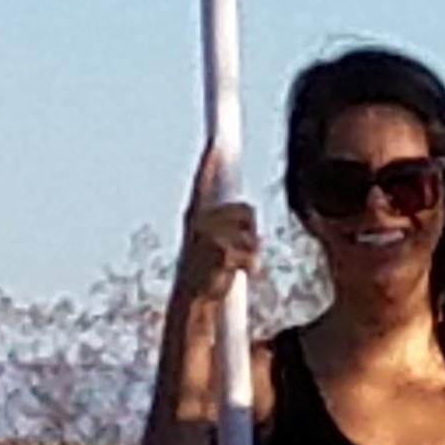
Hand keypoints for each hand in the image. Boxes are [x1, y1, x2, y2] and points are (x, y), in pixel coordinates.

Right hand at [173, 148, 258, 311]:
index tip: (215, 143)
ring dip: (251, 251)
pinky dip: (251, 265)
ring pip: (252, 233)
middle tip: (234, 252)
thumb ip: (227, 222)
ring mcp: (208, 237)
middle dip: (250, 230)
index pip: (202, 183)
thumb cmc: (207, 269)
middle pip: (246, 211)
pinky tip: (235, 275)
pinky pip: (252, 253)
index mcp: (196, 216)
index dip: (208, 163)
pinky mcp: (220, 253)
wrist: (193, 301)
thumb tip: (245, 211)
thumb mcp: (211, 242)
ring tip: (232, 265)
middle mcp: (198, 222)